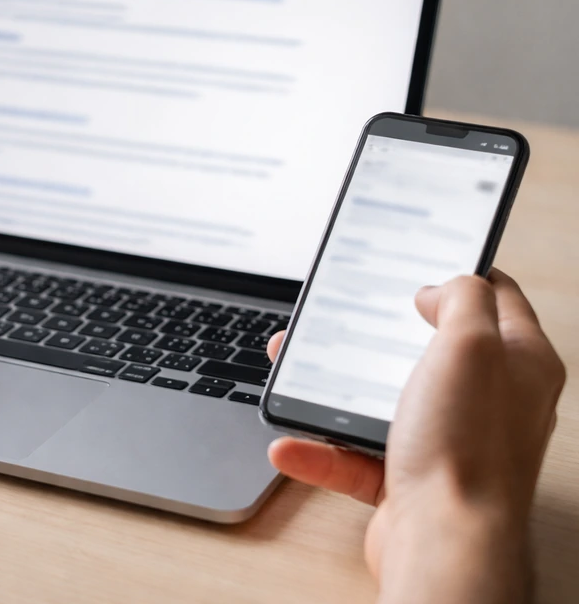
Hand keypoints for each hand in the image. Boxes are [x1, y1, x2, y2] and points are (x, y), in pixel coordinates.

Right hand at [266, 270, 564, 603]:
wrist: (445, 546)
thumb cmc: (466, 451)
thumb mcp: (470, 345)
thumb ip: (462, 298)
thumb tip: (441, 288)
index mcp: (518, 364)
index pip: (496, 300)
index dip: (458, 273)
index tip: (418, 262)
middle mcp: (487, 402)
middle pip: (425, 349)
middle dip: (374, 332)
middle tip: (344, 314)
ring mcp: (446, 442)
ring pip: (380, 401)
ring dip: (330, 389)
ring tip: (293, 370)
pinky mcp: (408, 479)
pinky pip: (353, 456)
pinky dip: (318, 449)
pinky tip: (290, 440)